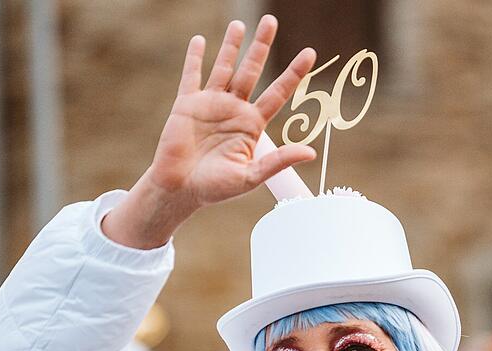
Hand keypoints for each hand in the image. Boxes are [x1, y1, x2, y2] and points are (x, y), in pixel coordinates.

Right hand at [104, 16, 316, 248]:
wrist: (180, 190)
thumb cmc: (215, 188)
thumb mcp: (251, 177)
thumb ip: (279, 161)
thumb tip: (311, 153)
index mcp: (252, 125)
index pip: (278, 92)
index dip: (294, 73)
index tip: (310, 53)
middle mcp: (234, 109)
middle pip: (251, 70)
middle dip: (261, 46)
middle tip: (271, 20)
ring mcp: (210, 104)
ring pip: (224, 67)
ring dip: (231, 46)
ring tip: (240, 25)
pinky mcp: (187, 104)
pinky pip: (192, 76)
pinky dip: (195, 58)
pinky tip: (201, 41)